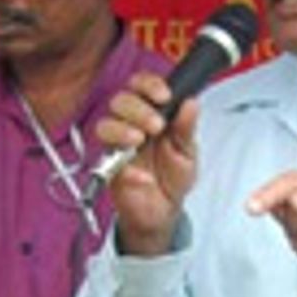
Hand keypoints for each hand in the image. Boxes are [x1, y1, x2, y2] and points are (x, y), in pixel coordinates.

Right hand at [95, 71, 198, 255]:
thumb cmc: (173, 178)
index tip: (164, 96)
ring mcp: (118, 145)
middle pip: (120, 100)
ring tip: (140, 141)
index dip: (149, 84)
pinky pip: (105, 156)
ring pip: (105, 123)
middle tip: (157, 126)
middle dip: (139, 109)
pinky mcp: (109, 166)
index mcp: (152, 113)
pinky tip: (141, 172)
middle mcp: (131, 124)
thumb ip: (186, 128)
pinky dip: (124, 163)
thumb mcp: (188, 152)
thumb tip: (191, 103)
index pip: (142, 85)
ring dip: (122, 128)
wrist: (164, 211)